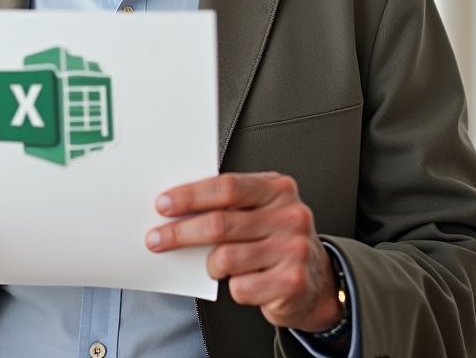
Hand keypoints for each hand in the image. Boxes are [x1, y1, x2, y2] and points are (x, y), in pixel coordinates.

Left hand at [145, 172, 340, 332]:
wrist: (317, 280)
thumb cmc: (277, 239)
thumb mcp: (261, 209)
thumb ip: (231, 204)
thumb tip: (179, 208)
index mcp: (278, 188)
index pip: (227, 186)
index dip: (191, 195)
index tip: (164, 204)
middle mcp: (289, 215)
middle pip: (220, 222)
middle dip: (181, 232)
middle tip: (158, 239)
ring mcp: (293, 248)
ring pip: (226, 258)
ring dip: (210, 264)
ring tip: (214, 265)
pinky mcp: (292, 282)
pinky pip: (241, 287)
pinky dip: (233, 287)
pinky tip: (243, 281)